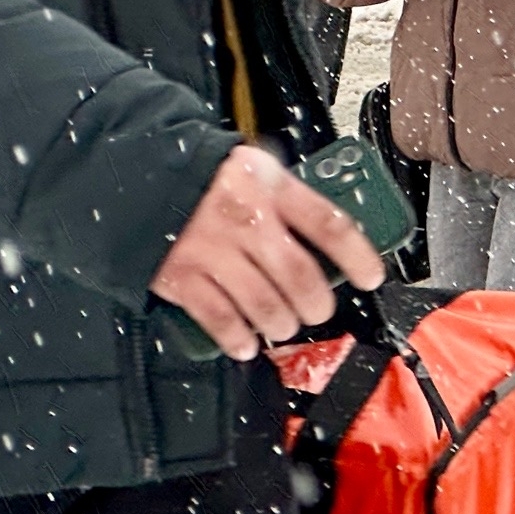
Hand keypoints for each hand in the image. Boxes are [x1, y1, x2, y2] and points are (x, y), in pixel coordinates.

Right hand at [150, 145, 387, 361]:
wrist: (143, 177)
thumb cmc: (211, 179)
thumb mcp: (258, 169)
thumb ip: (290, 197)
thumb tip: (330, 235)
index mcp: (273, 189)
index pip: (329, 225)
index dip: (358, 256)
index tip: (372, 277)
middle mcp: (248, 221)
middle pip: (299, 275)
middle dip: (317, 303)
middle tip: (319, 310)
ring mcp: (213, 251)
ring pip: (263, 303)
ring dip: (282, 324)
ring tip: (285, 326)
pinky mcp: (182, 277)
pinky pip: (219, 318)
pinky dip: (237, 338)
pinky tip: (246, 344)